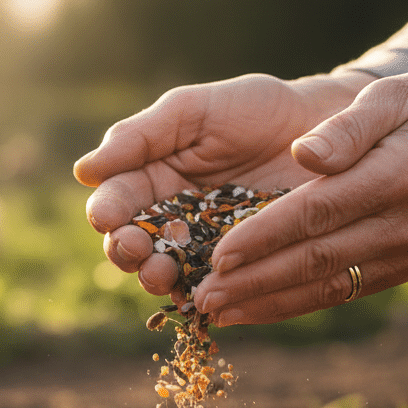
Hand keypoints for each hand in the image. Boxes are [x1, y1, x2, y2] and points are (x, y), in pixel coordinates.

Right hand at [73, 71, 371, 295]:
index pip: (116, 201)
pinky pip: (216, 291)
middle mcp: (172, 220)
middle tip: (131, 248)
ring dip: (157, 278)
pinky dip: (205, 298)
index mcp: (152, 178)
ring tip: (161, 274)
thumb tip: (83, 171)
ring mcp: (205, 249)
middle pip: (134, 246)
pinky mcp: (242, 270)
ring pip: (169, 274)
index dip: (106, 211)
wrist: (323, 128)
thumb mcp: (193, 111)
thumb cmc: (254, 110)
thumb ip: (140, 136)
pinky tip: (202, 297)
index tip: (106, 215)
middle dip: (126, 251)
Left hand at [191, 67, 407, 325]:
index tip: (219, 253)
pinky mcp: (397, 271)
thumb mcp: (395, 95)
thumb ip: (347, 125)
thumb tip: (303, 154)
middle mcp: (402, 225)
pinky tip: (249, 309)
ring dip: (265, 304)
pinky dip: (290, 305)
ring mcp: (402, 254)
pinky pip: (337, 293)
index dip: (266, 236)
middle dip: (254, 282)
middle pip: (315, 260)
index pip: (318, 213)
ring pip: (324, 287)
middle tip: (201, 296)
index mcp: (397, 176)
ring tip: (213, 312)